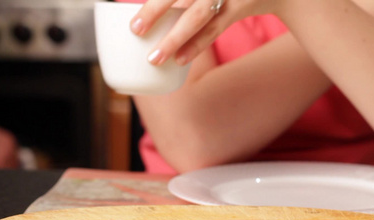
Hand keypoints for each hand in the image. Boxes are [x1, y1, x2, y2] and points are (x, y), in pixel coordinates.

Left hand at [130, 0, 280, 65]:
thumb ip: (184, 1)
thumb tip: (154, 12)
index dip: (153, 3)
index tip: (133, 22)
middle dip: (154, 11)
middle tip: (135, 29)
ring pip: (197, 15)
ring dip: (174, 38)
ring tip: (155, 58)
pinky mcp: (240, 6)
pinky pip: (215, 29)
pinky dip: (196, 45)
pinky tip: (180, 60)